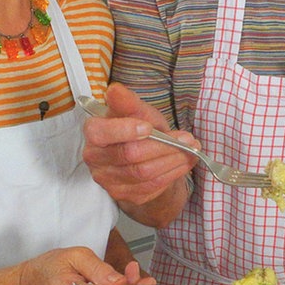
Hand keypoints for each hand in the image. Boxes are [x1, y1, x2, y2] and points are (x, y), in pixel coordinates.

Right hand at [82, 83, 196, 215]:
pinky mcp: (123, 195)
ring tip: (190, 150)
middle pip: (129, 154)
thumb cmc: (139, 130)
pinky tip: (184, 163)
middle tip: (187, 139)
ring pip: (143, 172)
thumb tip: (115, 90)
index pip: (100, 133)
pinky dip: (172, 173)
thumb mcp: (138, 111)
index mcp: (94, 133)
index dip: (124, 130)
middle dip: (163, 145)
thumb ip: (128, 102)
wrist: (145, 157)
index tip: (148, 127)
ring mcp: (107, 180)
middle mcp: (95, 158)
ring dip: (172, 160)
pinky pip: (150, 186)